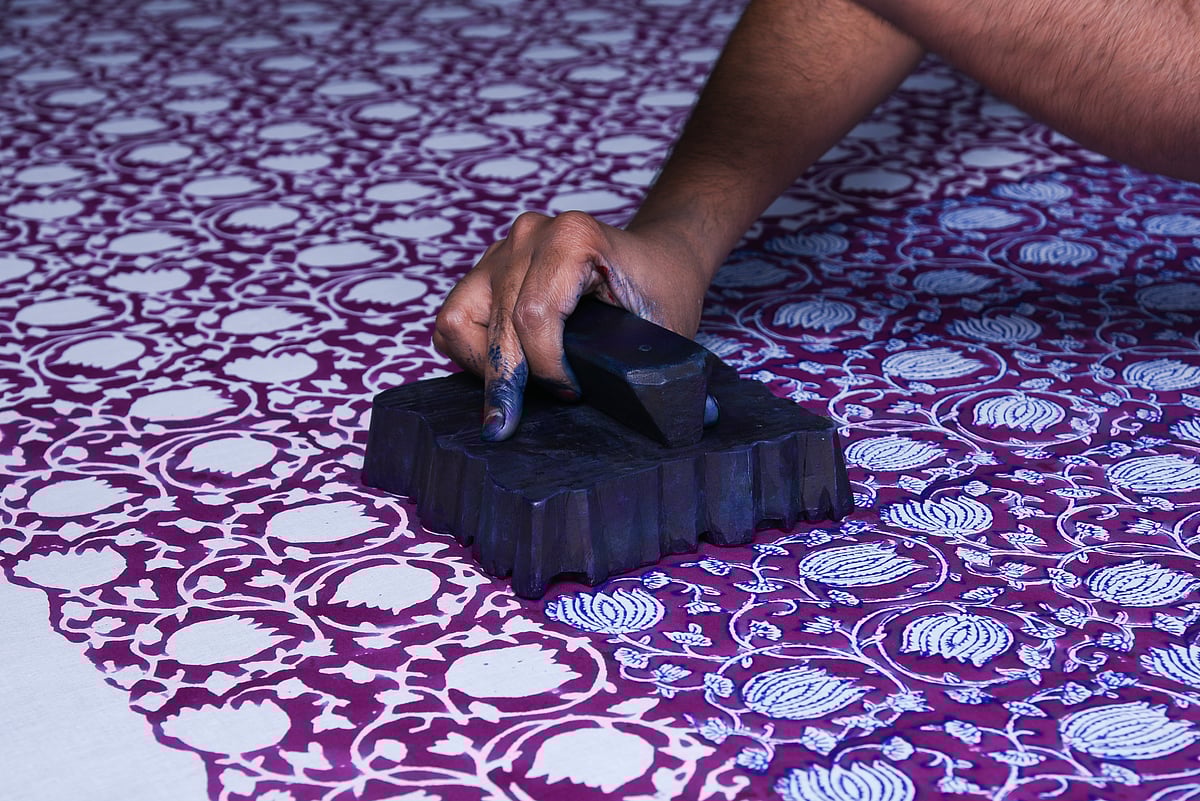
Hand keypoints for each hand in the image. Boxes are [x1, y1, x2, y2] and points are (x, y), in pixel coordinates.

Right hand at [433, 210, 710, 440]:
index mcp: (573, 238)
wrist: (658, 259)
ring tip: (507, 402)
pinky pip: (455, 316)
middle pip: (498, 324)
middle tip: (507, 427)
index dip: (547, 368)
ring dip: (482, 367)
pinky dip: (470, 351)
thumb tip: (686, 423)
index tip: (571, 394)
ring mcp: (504, 247)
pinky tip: (501, 373)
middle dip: (506, 382)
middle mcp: (530, 234)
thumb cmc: (662, 292)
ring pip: (460, 320)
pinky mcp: (488, 266)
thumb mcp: (663, 330)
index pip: (534, 317)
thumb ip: (650, 373)